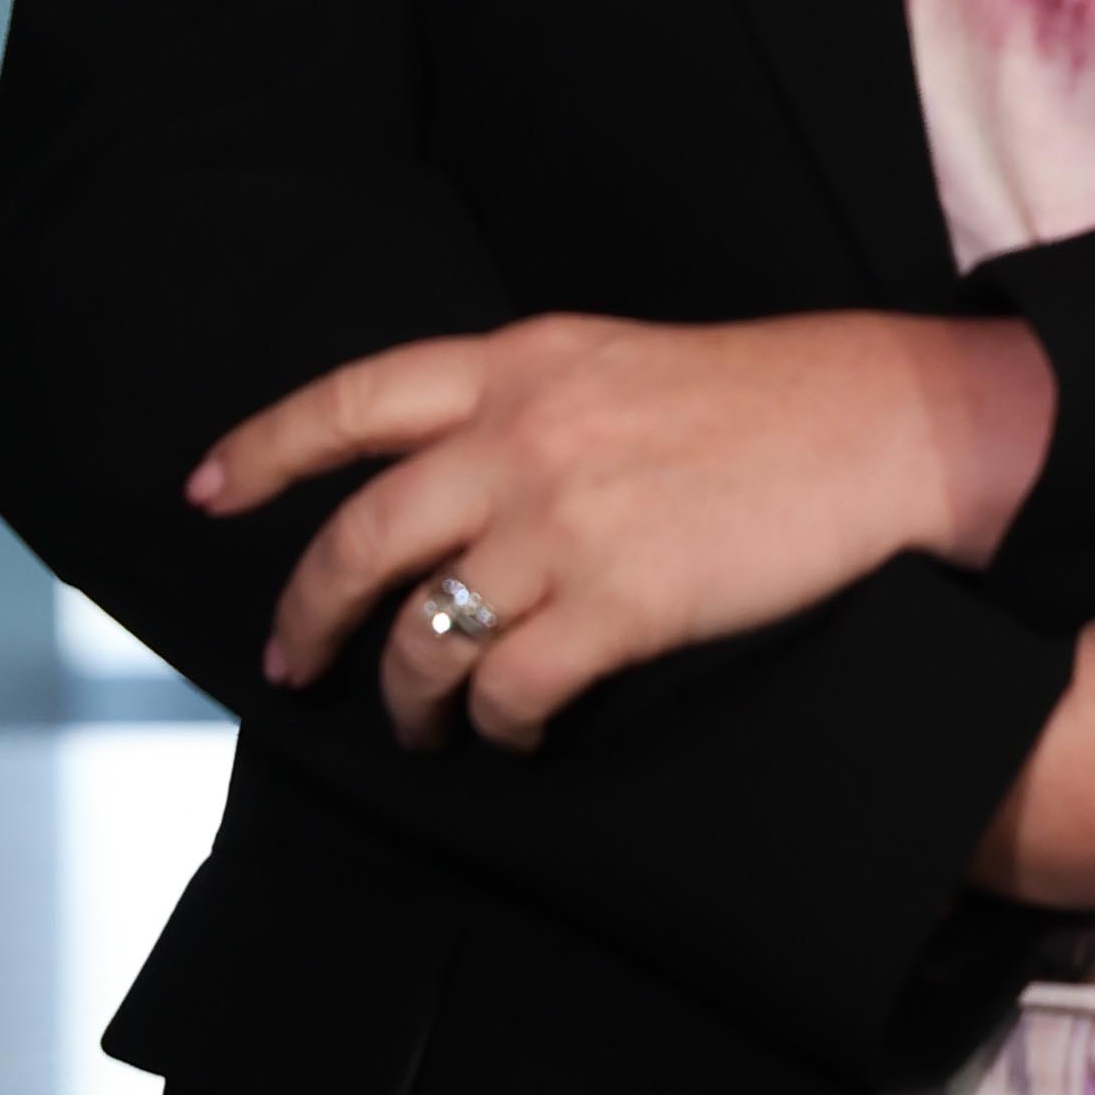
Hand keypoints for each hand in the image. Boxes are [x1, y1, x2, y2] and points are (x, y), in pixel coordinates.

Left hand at [185, 308, 1056, 750]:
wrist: (887, 425)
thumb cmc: (770, 395)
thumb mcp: (620, 359)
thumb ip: (527, 401)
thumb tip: (450, 469)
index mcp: (518, 361)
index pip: (350, 399)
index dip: (264, 448)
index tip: (207, 490)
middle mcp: (521, 436)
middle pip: (360, 536)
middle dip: (308, 612)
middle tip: (294, 661)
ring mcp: (565, 522)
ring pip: (424, 633)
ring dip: (405, 695)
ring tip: (420, 724)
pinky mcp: (621, 605)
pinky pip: (512, 693)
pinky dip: (500, 729)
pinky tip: (517, 734)